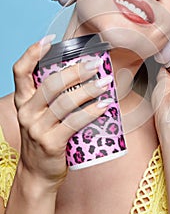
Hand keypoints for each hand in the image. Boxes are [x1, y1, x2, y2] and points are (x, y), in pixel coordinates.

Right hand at [13, 36, 111, 189]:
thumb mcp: (41, 115)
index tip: (49, 40)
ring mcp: (37, 128)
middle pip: (50, 84)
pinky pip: (74, 122)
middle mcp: (26, 112)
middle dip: (74, 71)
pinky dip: (92, 111)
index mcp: (22, 101)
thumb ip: (53, 98)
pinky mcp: (51, 143)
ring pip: (64, 102)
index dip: (32, 53)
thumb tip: (82, 75)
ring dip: (88, 90)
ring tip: (104, 83)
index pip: (20, 71)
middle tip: (94, 65)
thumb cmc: (45, 138)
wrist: (38, 173)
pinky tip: (105, 105)